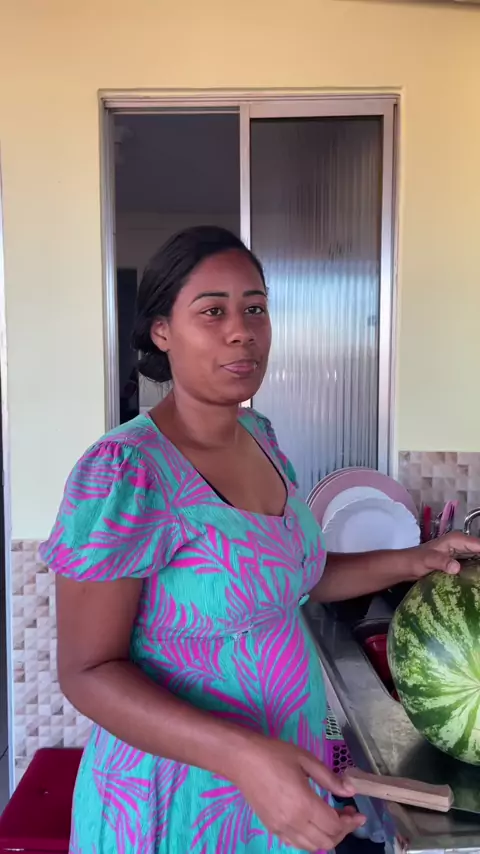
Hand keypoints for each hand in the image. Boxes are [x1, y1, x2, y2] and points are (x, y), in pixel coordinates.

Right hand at [232, 736, 364, 850]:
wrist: (241, 759)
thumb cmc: (274, 754)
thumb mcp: (305, 759)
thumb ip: (329, 778)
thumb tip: (351, 791)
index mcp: (304, 804)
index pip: (334, 826)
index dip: (351, 822)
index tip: (359, 813)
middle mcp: (293, 822)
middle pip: (326, 841)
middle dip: (343, 831)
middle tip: (348, 814)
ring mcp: (281, 828)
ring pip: (312, 847)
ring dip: (327, 838)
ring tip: (332, 820)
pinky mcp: (272, 828)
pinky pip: (296, 844)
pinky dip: (310, 840)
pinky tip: (313, 824)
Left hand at [404, 531, 479, 579]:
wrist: (406, 566)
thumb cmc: (415, 560)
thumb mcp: (428, 560)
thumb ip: (441, 562)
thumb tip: (456, 568)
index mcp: (457, 540)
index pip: (479, 545)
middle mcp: (461, 544)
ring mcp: (461, 553)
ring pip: (478, 557)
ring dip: (479, 566)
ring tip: (479, 579)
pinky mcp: (459, 562)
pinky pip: (473, 564)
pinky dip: (476, 570)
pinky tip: (477, 580)